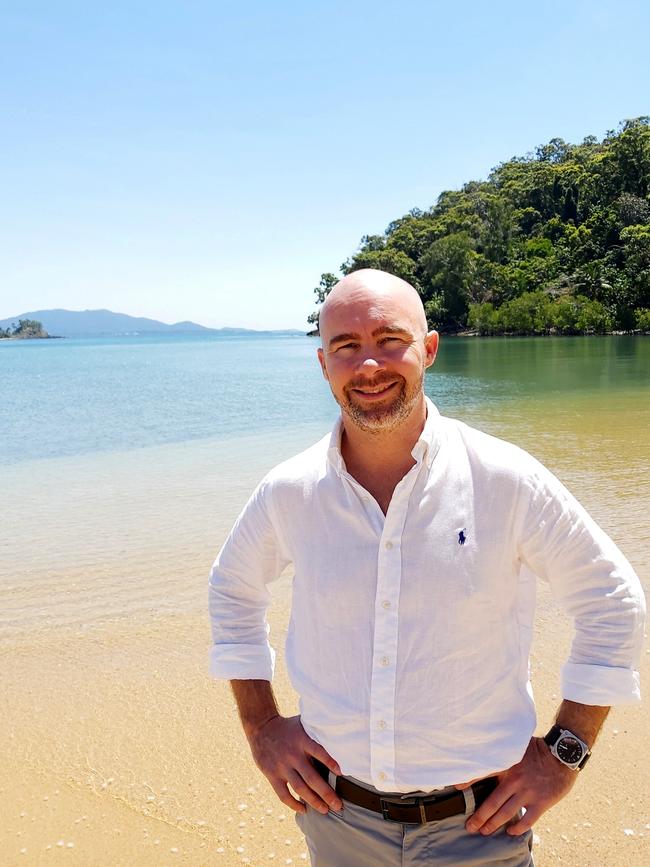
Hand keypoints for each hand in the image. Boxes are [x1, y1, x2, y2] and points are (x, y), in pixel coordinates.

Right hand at [247, 714, 343, 814]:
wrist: (261, 727)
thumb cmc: (288, 727)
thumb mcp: (303, 724)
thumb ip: (317, 731)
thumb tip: (339, 734)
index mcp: (302, 740)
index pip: (319, 752)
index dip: (330, 762)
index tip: (342, 774)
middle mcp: (293, 755)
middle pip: (312, 778)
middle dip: (326, 793)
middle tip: (338, 805)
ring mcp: (282, 766)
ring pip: (300, 788)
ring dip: (314, 801)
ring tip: (325, 810)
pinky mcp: (272, 775)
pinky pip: (283, 794)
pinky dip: (294, 804)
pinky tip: (304, 809)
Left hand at [461, 736, 576, 835]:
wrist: (562, 754)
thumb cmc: (538, 749)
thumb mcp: (516, 745)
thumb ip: (502, 752)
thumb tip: (485, 751)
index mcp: (507, 763)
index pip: (484, 772)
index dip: (469, 780)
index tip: (456, 788)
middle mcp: (514, 780)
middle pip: (492, 802)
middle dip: (479, 817)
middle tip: (470, 826)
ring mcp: (528, 792)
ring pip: (506, 813)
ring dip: (493, 824)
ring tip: (484, 831)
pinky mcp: (541, 802)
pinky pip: (527, 819)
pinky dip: (518, 828)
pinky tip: (510, 832)